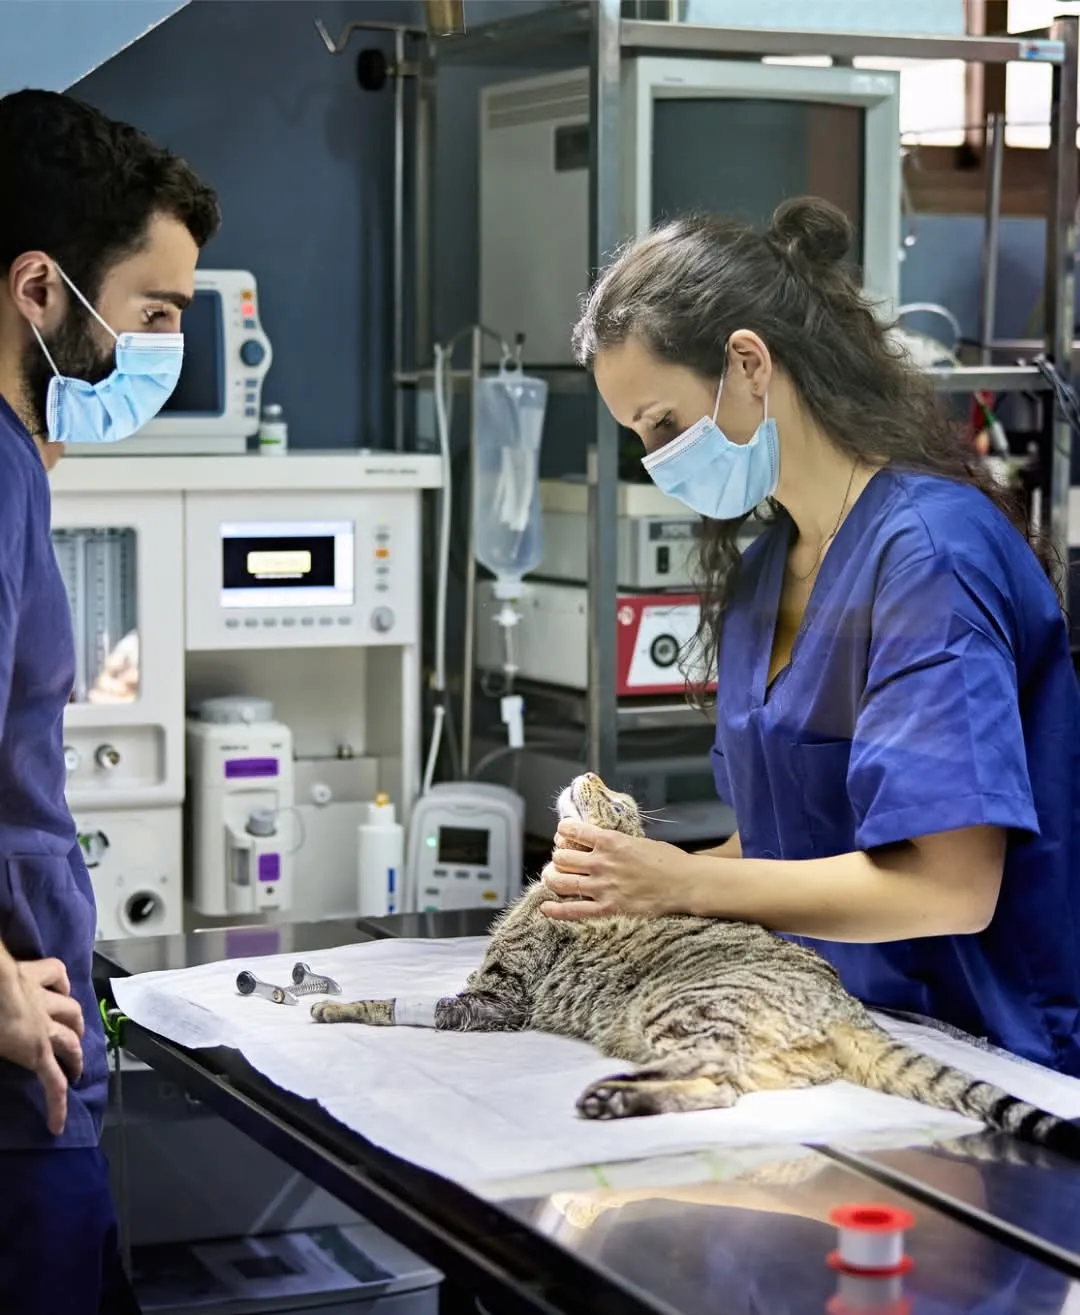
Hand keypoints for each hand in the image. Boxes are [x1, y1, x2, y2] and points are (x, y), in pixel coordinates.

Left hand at [0, 957, 84, 1135]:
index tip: (57, 1127)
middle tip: (74, 1071)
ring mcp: (44, 997)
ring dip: (76, 1024)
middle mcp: (46, 1024)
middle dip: (75, 1060)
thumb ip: (6, 1057)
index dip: (58, 1107)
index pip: (54, 1083)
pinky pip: (57, 975)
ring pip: (72, 1011)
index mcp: (34, 1049)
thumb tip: (5, 1077)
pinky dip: (61, 983)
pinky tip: (61, 988)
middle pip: (70, 1044)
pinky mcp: (37, 973)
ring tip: (76, 1032)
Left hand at [540, 820, 696, 919]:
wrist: (685, 883)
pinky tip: (546, 907)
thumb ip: (614, 842)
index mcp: (610, 841)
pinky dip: (556, 909)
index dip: (563, 832)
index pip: (571, 831)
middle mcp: (601, 862)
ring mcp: (602, 887)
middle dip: (558, 857)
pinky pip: (573, 910)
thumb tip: (597, 842)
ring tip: (553, 877)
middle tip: (562, 860)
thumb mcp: (637, 840)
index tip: (564, 835)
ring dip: (553, 878)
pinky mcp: (607, 908)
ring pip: (561, 880)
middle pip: (561, 857)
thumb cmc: (667, 860)